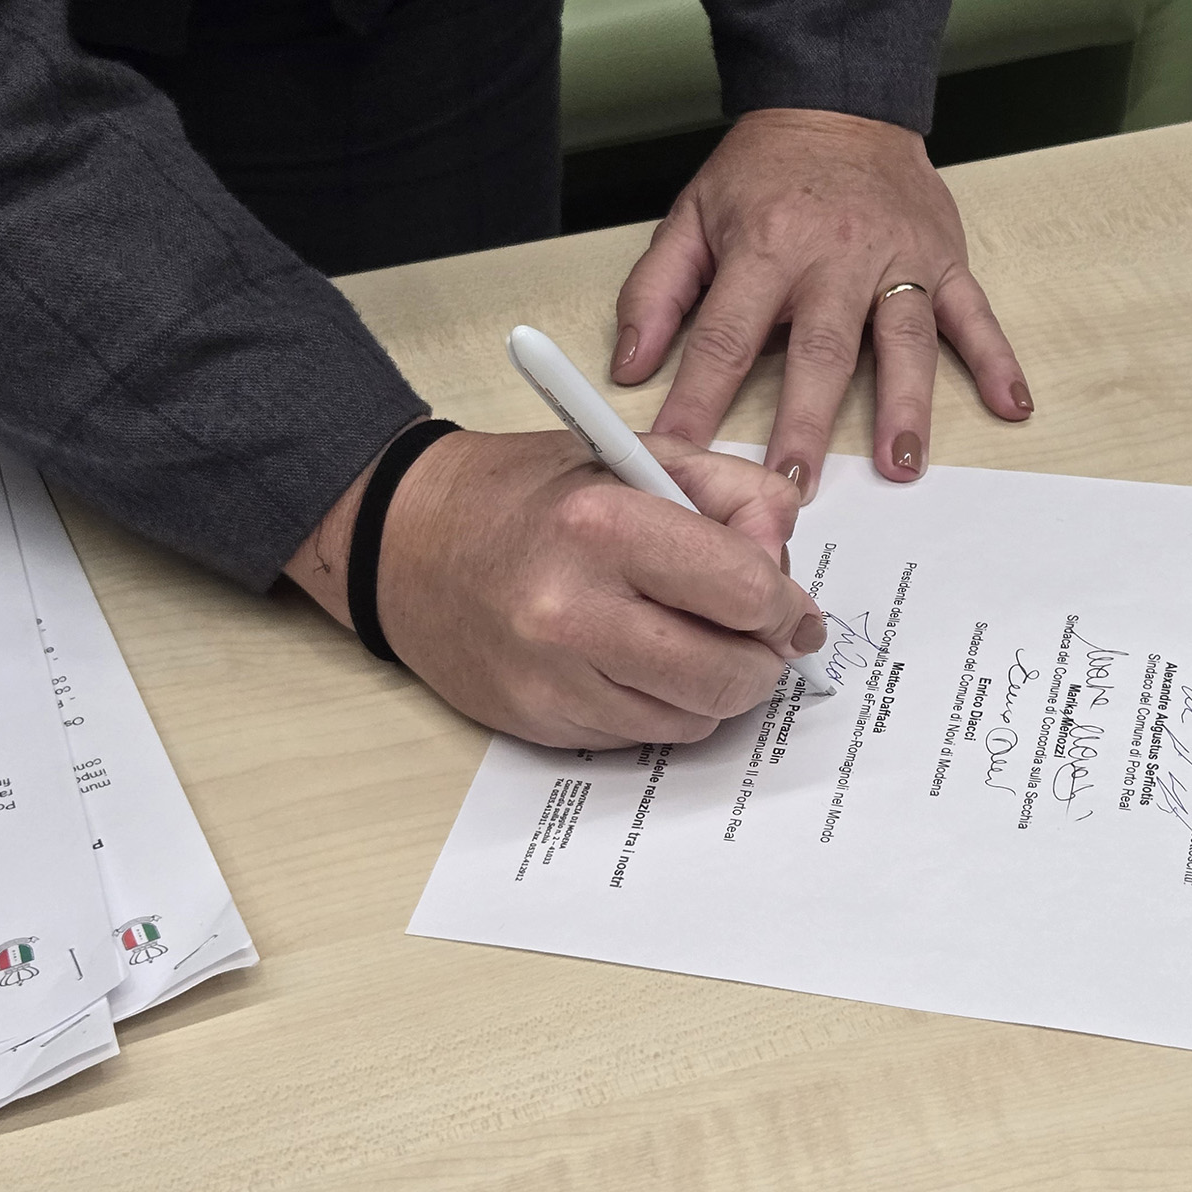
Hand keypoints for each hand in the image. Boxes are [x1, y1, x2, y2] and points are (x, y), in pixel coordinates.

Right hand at [284, 429, 824, 748]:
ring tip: (692, 640)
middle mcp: (573, 611)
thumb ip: (730, 492)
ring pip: (695, 717)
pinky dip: (664, 706)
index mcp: (603, 527)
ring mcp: (554, 679)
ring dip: (716, 687)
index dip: (784, 604)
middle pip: (730, 673)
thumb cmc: (525, 494)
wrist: (404, 543)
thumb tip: (784, 555)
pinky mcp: (541, 723)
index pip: (744, 590)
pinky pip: (645, 737)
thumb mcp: (632, 454)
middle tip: (757, 635)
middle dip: (762, 659)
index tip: (788, 606)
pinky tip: (638, 662)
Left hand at [611, 107, 1032, 502]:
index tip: (683, 455)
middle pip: (821, 351)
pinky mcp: (943, 259)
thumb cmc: (762, 172)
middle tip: (794, 488)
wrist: (838, 101)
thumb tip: (630, 367)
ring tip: (900, 467)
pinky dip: (998, 359)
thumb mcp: (691, 215)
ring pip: (904, 340)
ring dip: (904, 406)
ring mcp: (897, 259)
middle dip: (806, 423)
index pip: (727, 336)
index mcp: (766, 245)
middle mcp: (835, 256)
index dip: (701, 399)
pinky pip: (974, 314)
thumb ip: (655, 291)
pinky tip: (1013, 406)